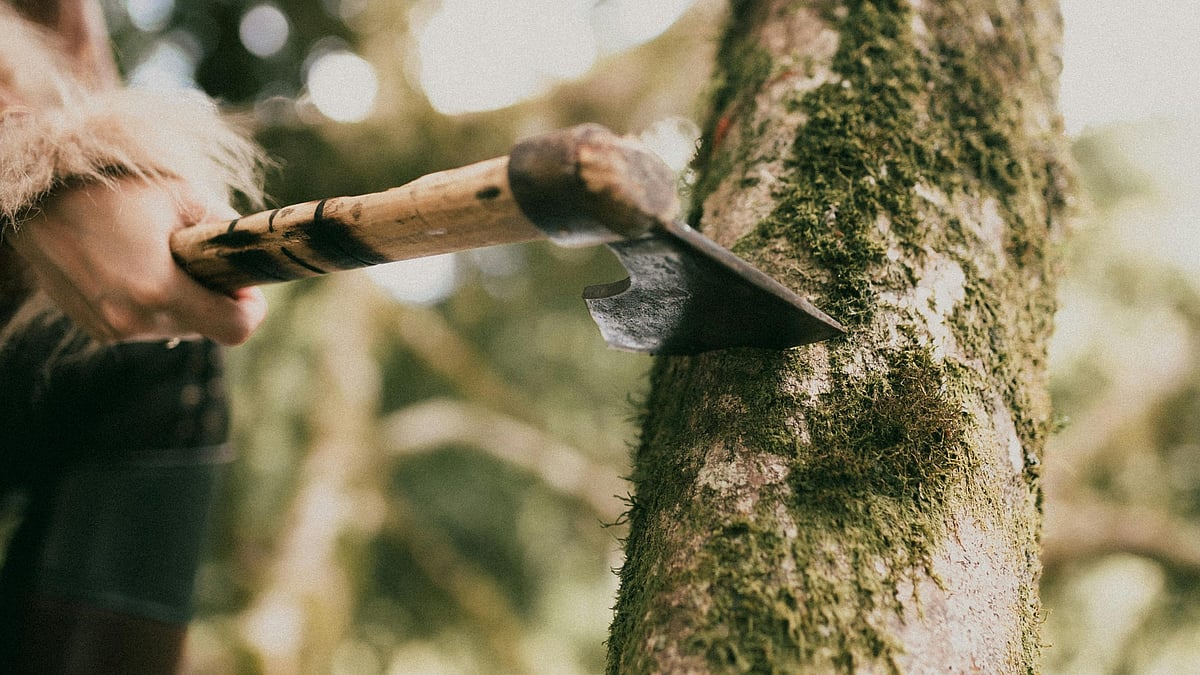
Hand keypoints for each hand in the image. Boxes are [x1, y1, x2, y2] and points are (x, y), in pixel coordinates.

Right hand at [8, 178, 267, 345]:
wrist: (36, 193)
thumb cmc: (114, 185)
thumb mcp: (185, 196)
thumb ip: (228, 232)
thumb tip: (251, 262)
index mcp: (158, 291)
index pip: (234, 329)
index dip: (250, 307)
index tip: (244, 284)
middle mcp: (132, 320)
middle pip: (206, 329)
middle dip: (214, 299)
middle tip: (199, 257)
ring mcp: (108, 329)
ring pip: (175, 329)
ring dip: (181, 301)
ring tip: (158, 257)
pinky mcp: (92, 327)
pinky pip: (143, 325)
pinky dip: (151, 303)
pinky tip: (132, 267)